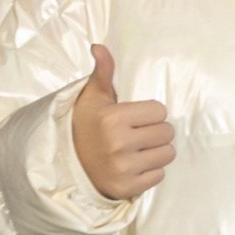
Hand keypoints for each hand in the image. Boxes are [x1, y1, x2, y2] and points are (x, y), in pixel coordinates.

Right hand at [70, 43, 181, 205]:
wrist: (66, 162)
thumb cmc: (85, 124)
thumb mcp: (92, 97)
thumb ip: (103, 72)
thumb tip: (99, 46)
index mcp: (113, 118)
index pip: (160, 111)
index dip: (150, 113)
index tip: (135, 117)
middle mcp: (119, 144)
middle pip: (167, 133)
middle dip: (156, 131)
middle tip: (138, 134)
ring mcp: (123, 168)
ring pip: (167, 154)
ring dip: (157, 151)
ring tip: (138, 149)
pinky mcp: (127, 188)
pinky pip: (159, 176)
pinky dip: (151, 171)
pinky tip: (135, 165)